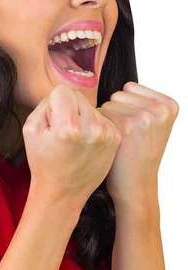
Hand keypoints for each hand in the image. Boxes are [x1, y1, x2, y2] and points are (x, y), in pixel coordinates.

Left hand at [96, 82, 178, 202]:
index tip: (136, 129)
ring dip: (108, 120)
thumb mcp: (154, 124)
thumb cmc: (138, 154)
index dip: (126, 108)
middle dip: (117, 113)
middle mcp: (160, 110)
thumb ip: (144, 101)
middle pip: (118, 95)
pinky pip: (99, 113)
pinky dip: (100, 127)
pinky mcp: (126, 126)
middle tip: (127, 138)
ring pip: (108, 104)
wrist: (135, 184)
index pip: (130, 88)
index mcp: (170, 105)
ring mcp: (145, 117)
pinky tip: (111, 143)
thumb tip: (123, 84)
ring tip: (121, 141)